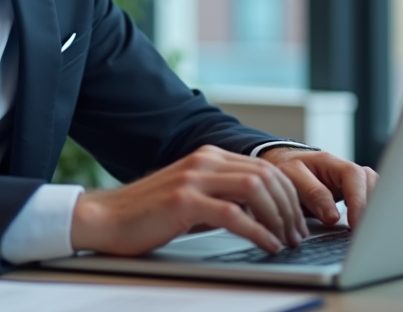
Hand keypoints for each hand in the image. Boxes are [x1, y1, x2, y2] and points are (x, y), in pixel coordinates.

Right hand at [70, 145, 310, 255]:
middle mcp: (204, 161)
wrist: (105, 218)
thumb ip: (223, 197)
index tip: (297, 221)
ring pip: (255, 189)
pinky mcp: (184, 201)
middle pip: (265, 175)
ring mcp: (193, 178)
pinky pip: (234, 214)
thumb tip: (261, 215)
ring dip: (278, 217)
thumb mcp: (192, 198)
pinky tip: (267, 245)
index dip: (289, 195)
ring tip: (285, 241)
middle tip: (298, 235)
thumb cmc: (148, 215)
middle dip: (289, 207)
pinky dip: (258, 231)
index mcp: (208, 156)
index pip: (264, 167)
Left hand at [258, 148, 377, 228]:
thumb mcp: (291, 176)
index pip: (354, 176)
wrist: (282, 165)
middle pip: (371, 183)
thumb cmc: (286, 169)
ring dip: (373, 210)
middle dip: (372, 207)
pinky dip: (369, 214)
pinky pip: (368, 201)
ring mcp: (350, 183)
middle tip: (366, 233)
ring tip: (367, 233)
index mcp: (330, 162)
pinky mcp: (351, 195)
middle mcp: (345, 171)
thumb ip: (312, 194)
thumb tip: (333, 217)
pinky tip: (364, 229)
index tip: (355, 224)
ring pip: (374, 192)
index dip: (358, 201)